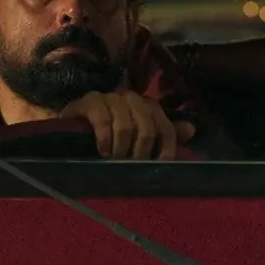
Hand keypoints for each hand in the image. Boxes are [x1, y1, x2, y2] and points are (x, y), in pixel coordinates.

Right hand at [60, 91, 195, 159]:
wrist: (73, 128)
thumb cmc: (111, 135)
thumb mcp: (139, 138)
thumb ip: (164, 135)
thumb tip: (191, 130)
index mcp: (150, 107)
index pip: (167, 129)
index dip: (166, 150)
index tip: (157, 167)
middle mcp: (133, 98)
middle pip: (147, 128)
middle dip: (139, 152)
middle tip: (129, 164)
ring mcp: (111, 97)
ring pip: (125, 126)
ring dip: (120, 149)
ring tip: (114, 159)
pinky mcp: (91, 100)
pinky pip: (103, 121)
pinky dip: (105, 140)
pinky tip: (102, 151)